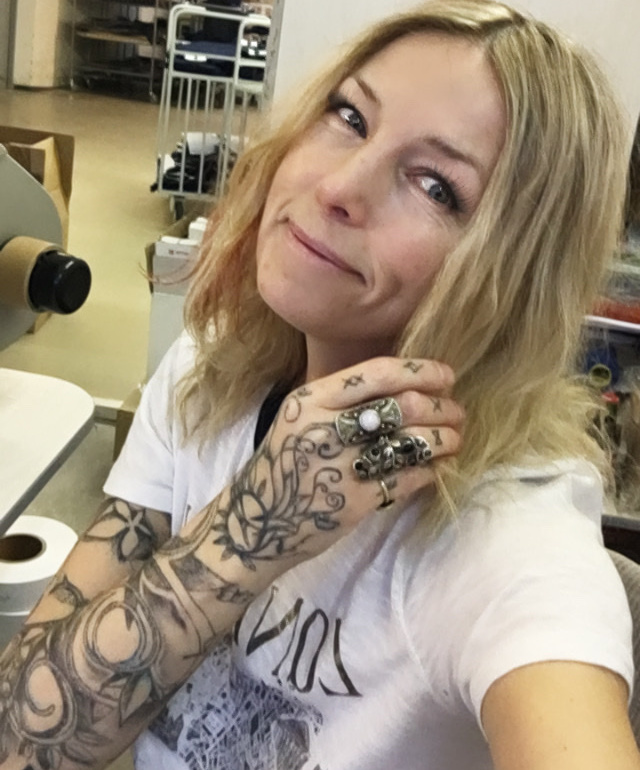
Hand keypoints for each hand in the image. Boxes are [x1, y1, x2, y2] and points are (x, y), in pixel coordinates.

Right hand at [213, 357, 463, 571]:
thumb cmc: (285, 464)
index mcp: (310, 400)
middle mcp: (324, 428)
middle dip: (442, 406)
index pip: (377, 373)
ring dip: (445, 438)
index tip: (446, 376)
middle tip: (457, 411)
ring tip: (455, 438)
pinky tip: (439, 466)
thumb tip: (409, 385)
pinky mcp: (353, 502)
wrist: (255, 522)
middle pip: (402, 406)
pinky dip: (431, 470)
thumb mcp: (300, 419)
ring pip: (412, 443)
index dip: (421, 371)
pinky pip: (408, 478)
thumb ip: (343, 400)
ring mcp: (339, 466)